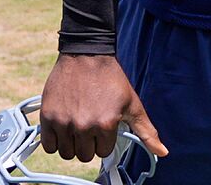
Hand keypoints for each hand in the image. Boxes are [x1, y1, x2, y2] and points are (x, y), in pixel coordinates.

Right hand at [39, 53, 167, 163]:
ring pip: (66, 153)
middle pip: (84, 156)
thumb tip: (163, 153)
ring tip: (77, 126)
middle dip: (88, 144)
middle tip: (89, 126)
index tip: (103, 126)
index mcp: (106, 124)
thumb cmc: (111, 78)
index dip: (104, 140)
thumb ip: (146, 131)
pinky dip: (54, 142)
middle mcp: (83, 126)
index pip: (103, 152)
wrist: (87, 54)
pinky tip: (63, 128)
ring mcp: (64, 122)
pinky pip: (48, 146)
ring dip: (72, 144)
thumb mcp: (133, 104)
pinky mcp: (48, 117)